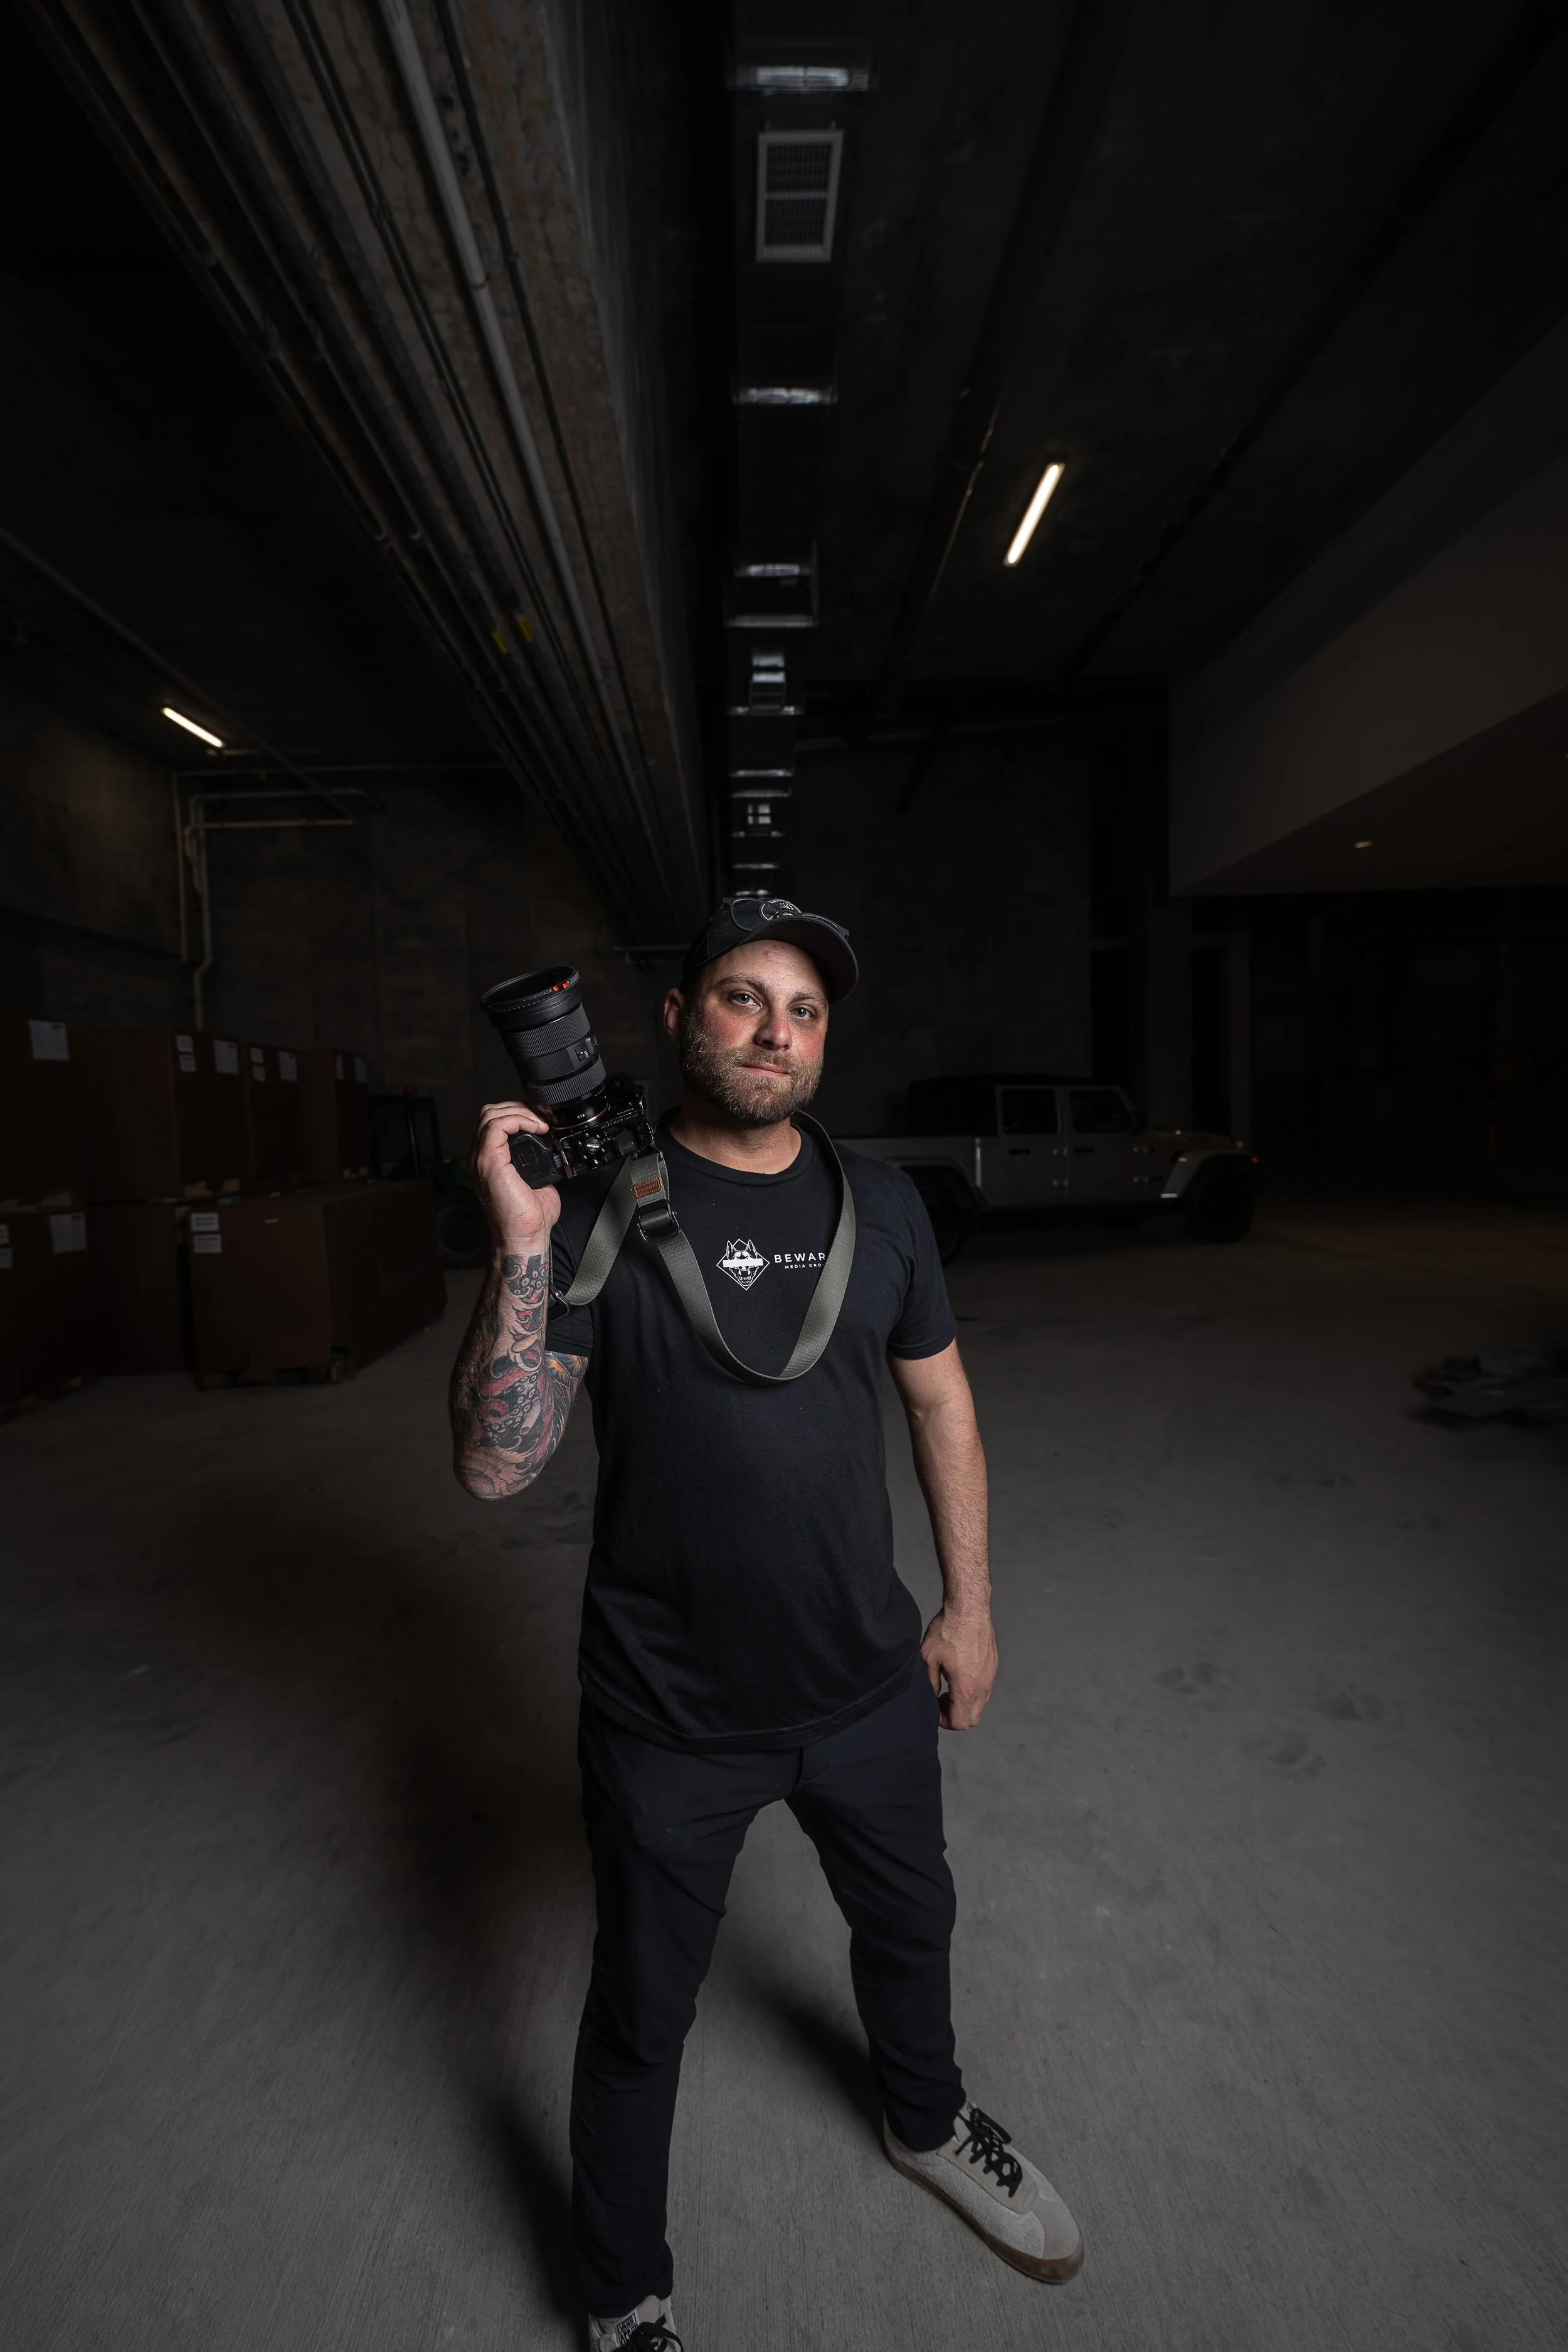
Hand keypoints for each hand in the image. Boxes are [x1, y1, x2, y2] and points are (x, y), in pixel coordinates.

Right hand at [469, 1101, 560, 1257]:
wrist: (525, 1235)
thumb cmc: (529, 1215)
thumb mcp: (536, 1178)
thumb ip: (536, 1159)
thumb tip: (551, 1144)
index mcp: (489, 1160)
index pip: (494, 1121)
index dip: (517, 1113)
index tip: (541, 1120)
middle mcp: (480, 1157)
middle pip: (489, 1113)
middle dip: (518, 1108)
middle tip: (541, 1118)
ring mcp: (481, 1159)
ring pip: (490, 1114)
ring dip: (519, 1112)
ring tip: (540, 1123)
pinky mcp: (488, 1162)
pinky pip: (496, 1125)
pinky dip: (518, 1119)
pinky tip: (536, 1128)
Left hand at [921, 1607, 997, 1729]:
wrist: (968, 1608)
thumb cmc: (948, 1630)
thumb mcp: (928, 1659)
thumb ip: (929, 1684)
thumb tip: (930, 1697)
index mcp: (966, 1688)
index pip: (960, 1723)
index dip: (944, 1721)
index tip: (935, 1708)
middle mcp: (983, 1685)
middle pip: (973, 1719)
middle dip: (956, 1716)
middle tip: (941, 1700)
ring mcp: (990, 1676)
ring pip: (981, 1704)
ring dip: (965, 1703)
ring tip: (949, 1687)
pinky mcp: (993, 1665)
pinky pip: (985, 1688)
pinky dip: (973, 1691)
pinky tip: (959, 1674)